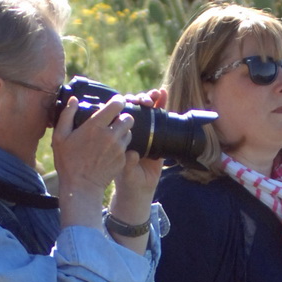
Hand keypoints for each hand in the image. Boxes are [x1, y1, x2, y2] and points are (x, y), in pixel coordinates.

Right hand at [51, 94, 132, 195]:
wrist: (81, 187)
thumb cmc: (67, 162)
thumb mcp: (60, 137)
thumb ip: (67, 115)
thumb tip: (74, 100)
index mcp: (95, 126)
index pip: (117, 105)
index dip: (118, 101)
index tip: (116, 103)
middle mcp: (110, 135)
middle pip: (128, 118)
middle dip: (123, 117)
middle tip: (115, 121)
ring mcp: (119, 149)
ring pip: (129, 132)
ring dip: (123, 132)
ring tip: (113, 136)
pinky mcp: (123, 160)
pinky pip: (127, 148)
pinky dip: (122, 146)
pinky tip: (111, 150)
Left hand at [111, 88, 167, 220]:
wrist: (138, 186)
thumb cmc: (126, 178)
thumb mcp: (125, 171)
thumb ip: (128, 164)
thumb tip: (134, 155)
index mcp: (118, 134)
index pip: (120, 113)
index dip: (124, 104)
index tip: (128, 101)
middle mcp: (130, 129)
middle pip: (134, 107)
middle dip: (140, 99)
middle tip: (145, 101)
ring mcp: (145, 130)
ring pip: (147, 109)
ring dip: (151, 98)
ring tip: (156, 94)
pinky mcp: (158, 133)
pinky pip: (160, 116)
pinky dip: (162, 104)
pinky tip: (164, 95)